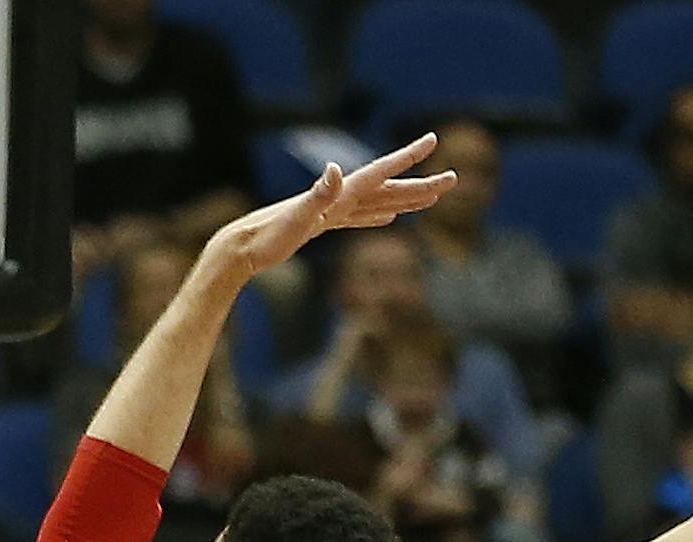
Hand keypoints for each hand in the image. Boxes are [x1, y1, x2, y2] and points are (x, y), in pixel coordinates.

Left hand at [214, 133, 456, 278]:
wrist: (239, 250)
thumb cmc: (265, 238)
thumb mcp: (293, 219)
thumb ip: (316, 194)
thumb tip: (334, 169)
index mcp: (337, 194)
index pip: (379, 172)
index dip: (407, 157)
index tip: (433, 139)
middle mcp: (337, 198)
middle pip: (387, 188)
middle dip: (420, 183)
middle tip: (453, 178)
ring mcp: (331, 212)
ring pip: (378, 203)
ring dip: (404, 199)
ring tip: (431, 197)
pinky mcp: (322, 226)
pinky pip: (358, 219)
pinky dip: (376, 217)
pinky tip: (388, 219)